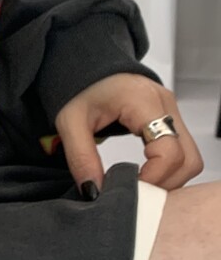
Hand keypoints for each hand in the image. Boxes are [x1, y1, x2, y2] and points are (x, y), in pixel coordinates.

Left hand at [54, 72, 202, 194]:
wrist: (88, 67)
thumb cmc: (79, 90)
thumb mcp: (70, 124)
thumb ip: (81, 158)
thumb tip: (93, 192)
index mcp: (142, 101)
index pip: (168, 150)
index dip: (154, 178)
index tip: (130, 189)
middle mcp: (165, 104)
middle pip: (187, 158)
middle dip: (163, 183)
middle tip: (135, 192)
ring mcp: (172, 111)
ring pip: (189, 158)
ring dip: (168, 179)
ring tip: (138, 185)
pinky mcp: (171, 118)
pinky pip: (183, 152)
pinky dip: (168, 169)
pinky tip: (144, 174)